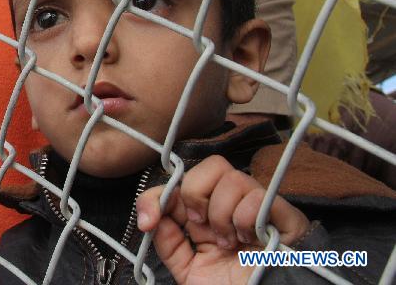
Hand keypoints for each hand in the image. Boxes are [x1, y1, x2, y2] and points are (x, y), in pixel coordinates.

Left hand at [137, 155, 309, 284]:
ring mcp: (258, 209)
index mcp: (207, 218)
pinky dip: (246, 219)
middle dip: (195, 193)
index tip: (149, 221)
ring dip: (223, 214)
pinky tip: (250, 241)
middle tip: (200, 225)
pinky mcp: (285, 217)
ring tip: (230, 242)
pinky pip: (260, 196)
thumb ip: (169, 243)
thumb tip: (154, 216)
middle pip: (211, 165)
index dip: (159, 195)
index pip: (181, 182)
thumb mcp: (189, 271)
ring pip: (234, 178)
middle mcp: (232, 207)